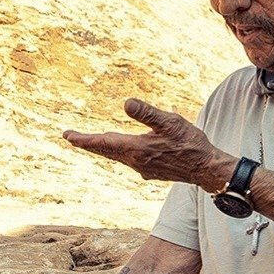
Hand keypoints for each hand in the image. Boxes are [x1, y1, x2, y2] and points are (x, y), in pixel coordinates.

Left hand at [64, 99, 234, 189]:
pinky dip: (118, 152)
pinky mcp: (151, 171)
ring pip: (116, 156)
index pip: (103, 143)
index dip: (83, 139)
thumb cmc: (190, 143)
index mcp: (136, 149)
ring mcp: (143, 168)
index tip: (67, 135)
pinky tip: (123, 148)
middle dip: (88, 143)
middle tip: (71, 137)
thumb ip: (147, 113)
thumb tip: (125, 103)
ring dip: (103, 148)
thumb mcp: (170, 122)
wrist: (206, 169)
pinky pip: (128, 160)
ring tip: (93, 140)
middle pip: (105, 151)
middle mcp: (135, 162)